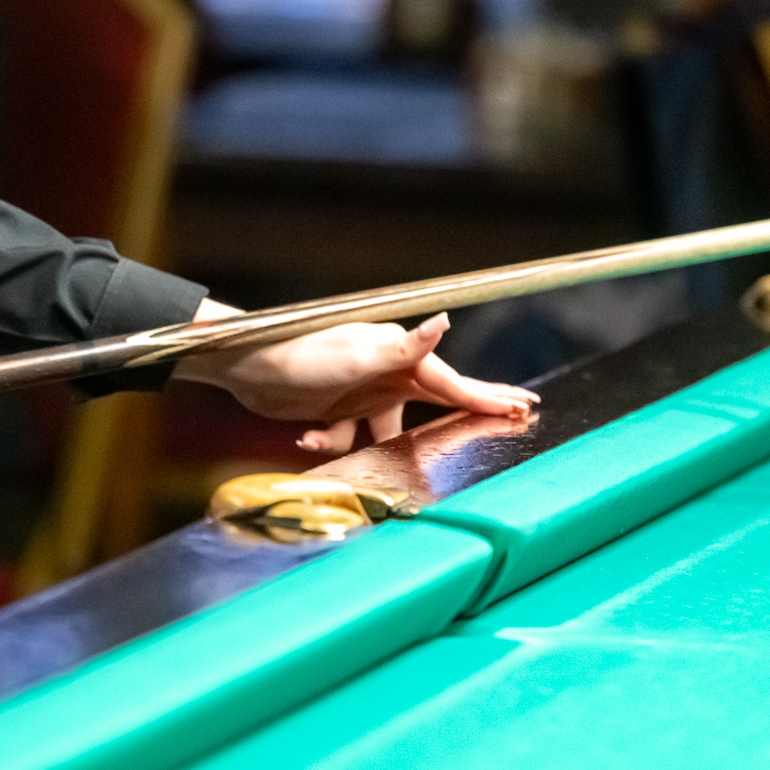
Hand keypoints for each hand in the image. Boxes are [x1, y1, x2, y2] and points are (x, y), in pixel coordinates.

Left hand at [175, 305, 536, 456]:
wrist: (246, 367)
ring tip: (344, 440)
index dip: (488, 396)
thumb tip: (444, 322)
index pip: (453, 382)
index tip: (523, 405)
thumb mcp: (359, 356)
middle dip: (469, 410)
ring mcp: (363, 393)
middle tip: (511, 415)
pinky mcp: (337, 411)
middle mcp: (386, 373)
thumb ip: (405, 348)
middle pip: (438, 399)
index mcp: (398, 356)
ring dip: (373, 447)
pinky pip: (350, 441)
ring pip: (390, 433)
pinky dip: (331, 444)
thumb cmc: (303, 355)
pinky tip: (308, 437)